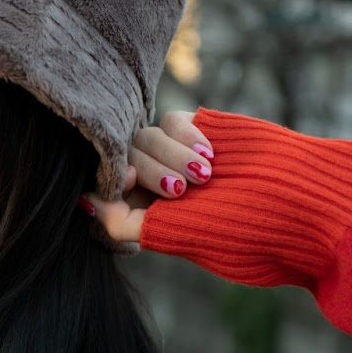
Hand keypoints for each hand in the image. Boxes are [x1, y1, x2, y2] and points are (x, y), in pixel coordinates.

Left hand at [82, 111, 212, 242]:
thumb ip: (119, 222)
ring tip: (202, 176)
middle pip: (129, 156)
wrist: (266, 204)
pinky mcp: (191, 129)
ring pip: (148, 137)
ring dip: (174, 157)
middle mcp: (151, 173)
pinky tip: (207, 156)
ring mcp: (169, 149)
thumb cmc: (215, 224)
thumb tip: (85, 200)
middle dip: (152, 171)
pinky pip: (172, 121)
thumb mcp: (164, 231)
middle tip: (178, 189)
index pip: (110, 177)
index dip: (115, 172)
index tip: (130, 178)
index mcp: (139, 200)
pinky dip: (188, 137)